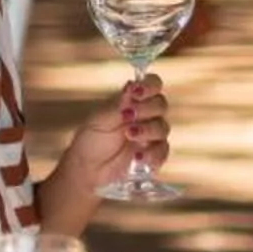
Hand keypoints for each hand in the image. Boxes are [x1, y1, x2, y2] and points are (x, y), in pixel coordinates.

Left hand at [46, 75, 171, 213]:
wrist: (88, 168)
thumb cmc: (92, 139)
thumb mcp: (100, 120)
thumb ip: (118, 105)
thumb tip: (131, 86)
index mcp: (133, 100)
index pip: (153, 84)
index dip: (150, 85)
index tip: (136, 93)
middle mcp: (146, 115)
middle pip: (161, 104)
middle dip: (146, 109)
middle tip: (127, 116)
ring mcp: (152, 135)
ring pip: (163, 127)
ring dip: (147, 131)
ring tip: (129, 136)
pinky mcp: (154, 154)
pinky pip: (163, 151)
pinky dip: (152, 154)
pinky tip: (137, 157)